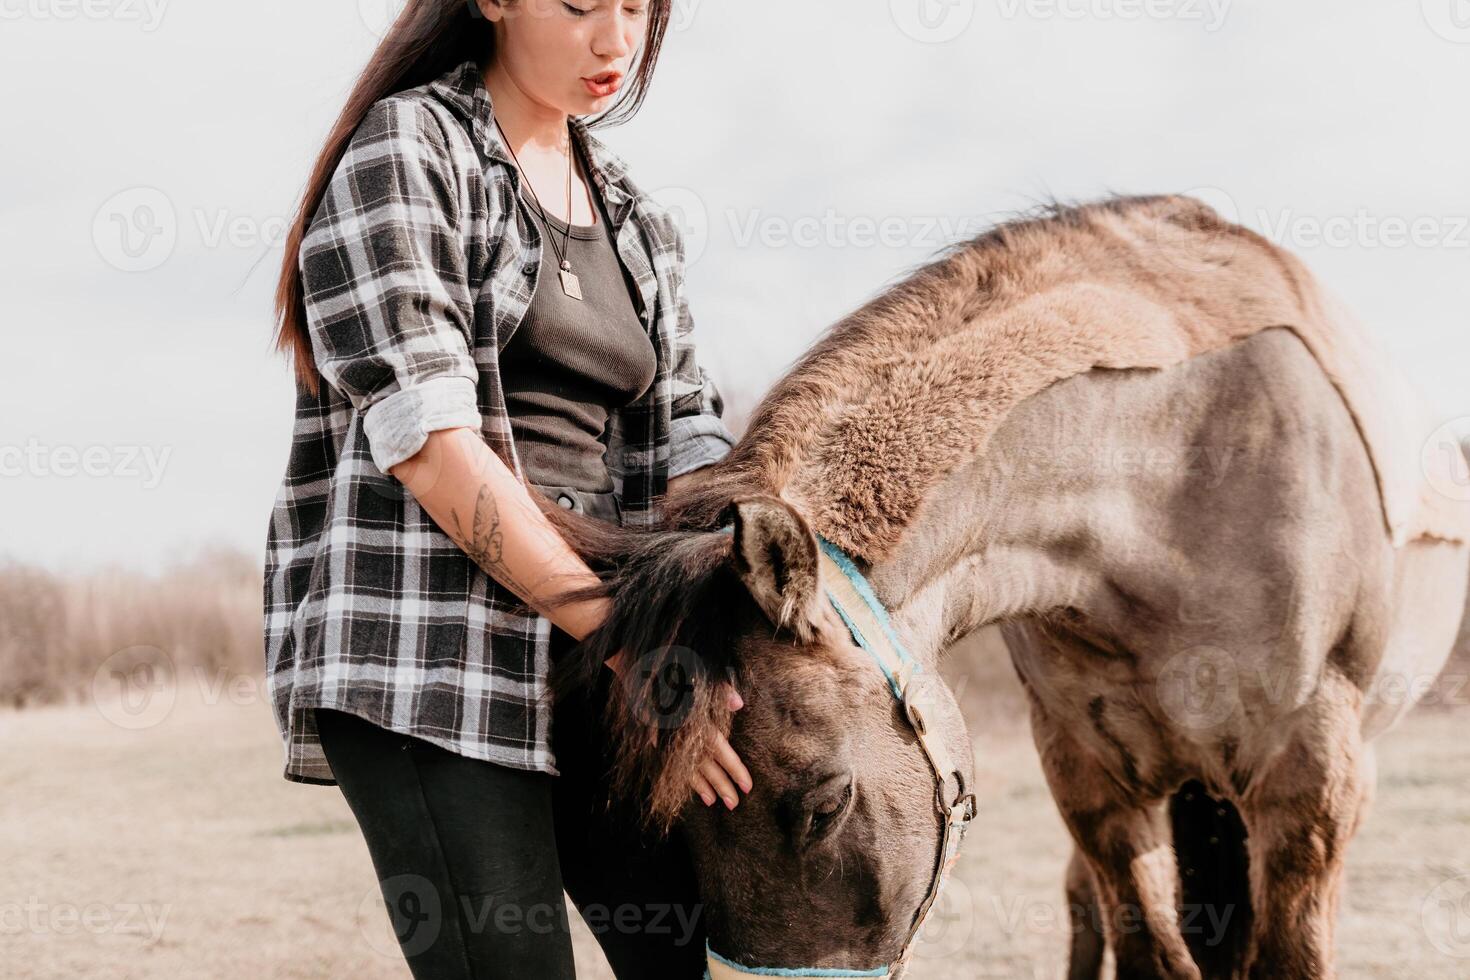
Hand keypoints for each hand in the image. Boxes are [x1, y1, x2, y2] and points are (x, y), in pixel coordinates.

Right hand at [604, 650, 750, 808]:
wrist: (630, 660)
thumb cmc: (668, 662)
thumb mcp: (695, 670)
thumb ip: (718, 688)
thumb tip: (738, 704)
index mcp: (694, 716)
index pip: (719, 749)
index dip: (734, 769)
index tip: (747, 786)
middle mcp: (680, 730)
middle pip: (705, 764)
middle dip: (721, 785)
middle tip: (734, 804)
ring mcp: (665, 735)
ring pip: (686, 766)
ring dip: (701, 785)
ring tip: (712, 802)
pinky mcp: (653, 735)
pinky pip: (669, 761)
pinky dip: (680, 774)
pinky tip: (686, 785)